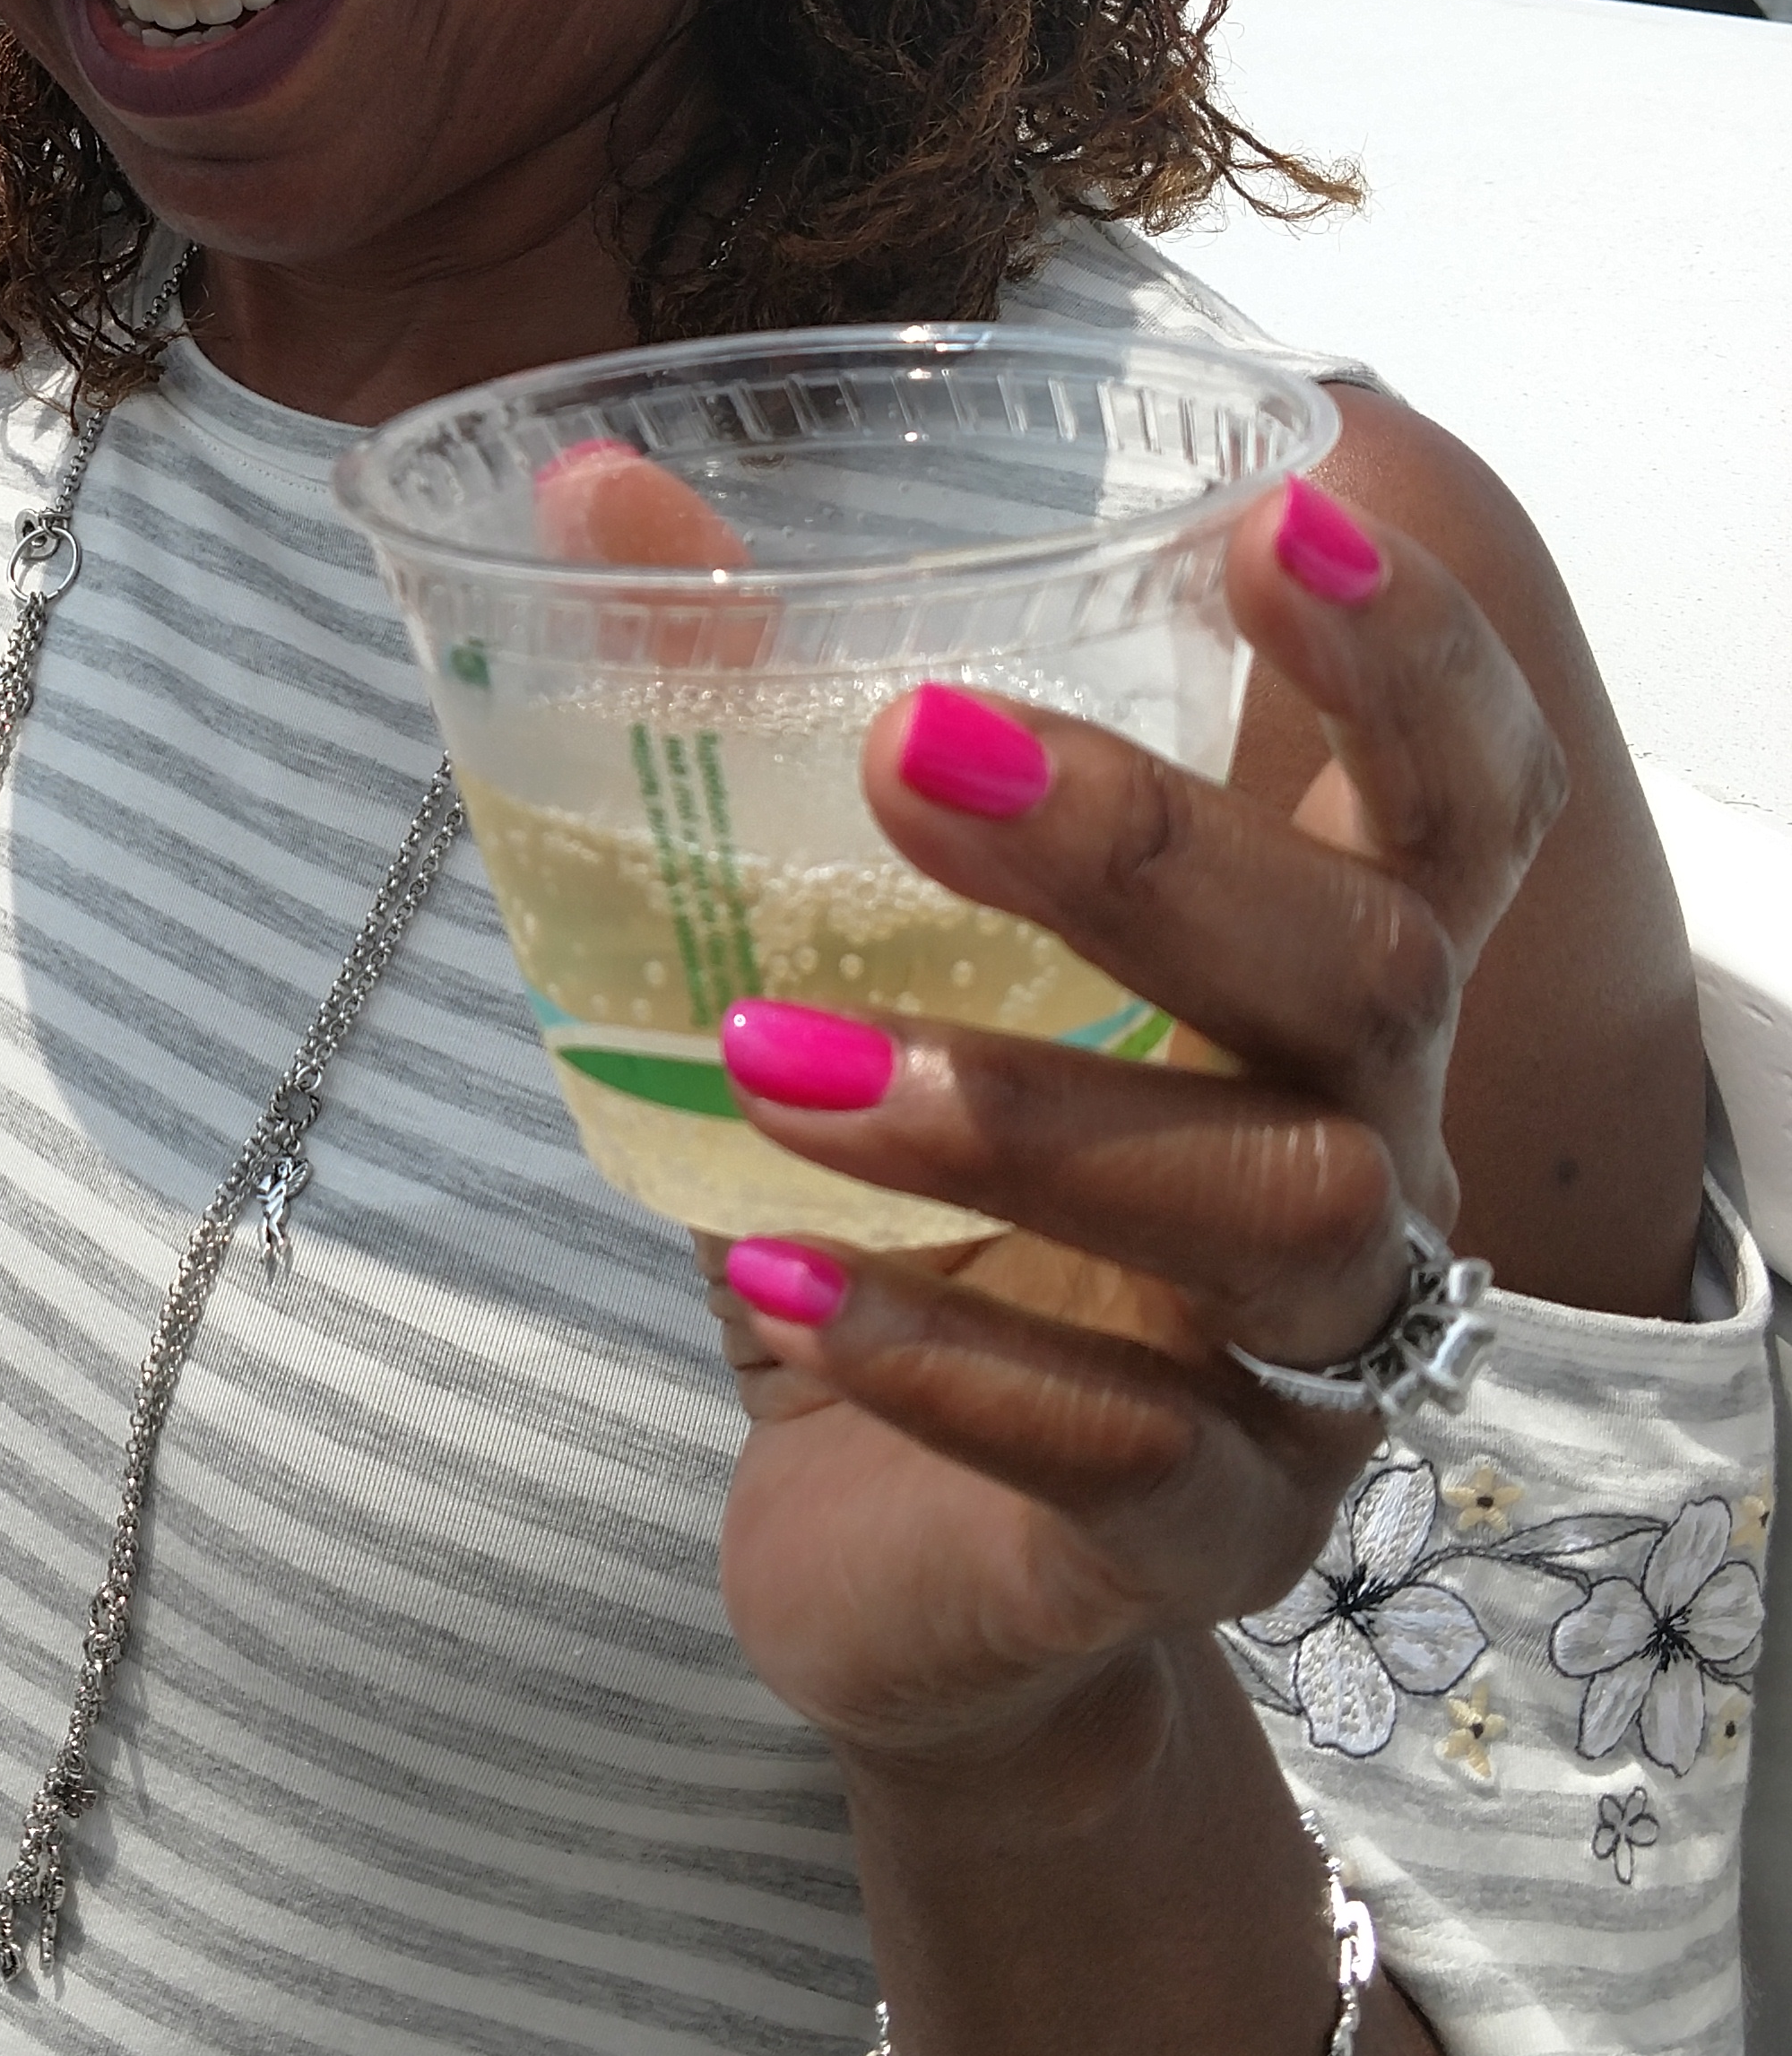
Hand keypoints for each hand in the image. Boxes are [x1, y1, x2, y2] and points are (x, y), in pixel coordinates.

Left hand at [696, 474, 1564, 1775]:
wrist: (906, 1565)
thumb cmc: (910, 1218)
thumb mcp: (824, 967)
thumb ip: (746, 737)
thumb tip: (598, 491)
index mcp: (1313, 990)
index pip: (1456, 799)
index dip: (1412, 658)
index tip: (1277, 516)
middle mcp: (1370, 1153)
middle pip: (1371, 971)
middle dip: (1152, 847)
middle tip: (906, 746)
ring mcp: (1318, 1367)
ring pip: (1275, 1211)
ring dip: (1022, 1113)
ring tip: (770, 1058)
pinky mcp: (1222, 1542)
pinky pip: (1137, 1454)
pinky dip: (951, 1359)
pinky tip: (773, 1284)